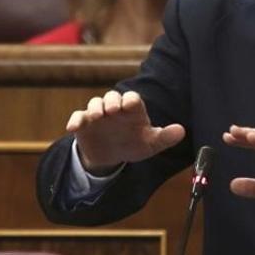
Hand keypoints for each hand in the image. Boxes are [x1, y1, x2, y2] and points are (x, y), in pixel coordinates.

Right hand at [67, 90, 184, 174]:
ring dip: (95, 108)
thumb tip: (182, 131)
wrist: (110, 156)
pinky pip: (78, 117)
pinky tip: (72, 127)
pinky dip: (75, 120)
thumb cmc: (133, 144)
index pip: (132, 99)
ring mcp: (98, 115)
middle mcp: (115, 108)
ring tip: (97, 117)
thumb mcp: (150, 144)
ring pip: (95, 103)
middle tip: (113, 110)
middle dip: (112, 101)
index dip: (131, 100)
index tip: (130, 106)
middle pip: (112, 97)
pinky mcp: (84, 123)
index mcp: (132, 110)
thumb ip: (165, 137)